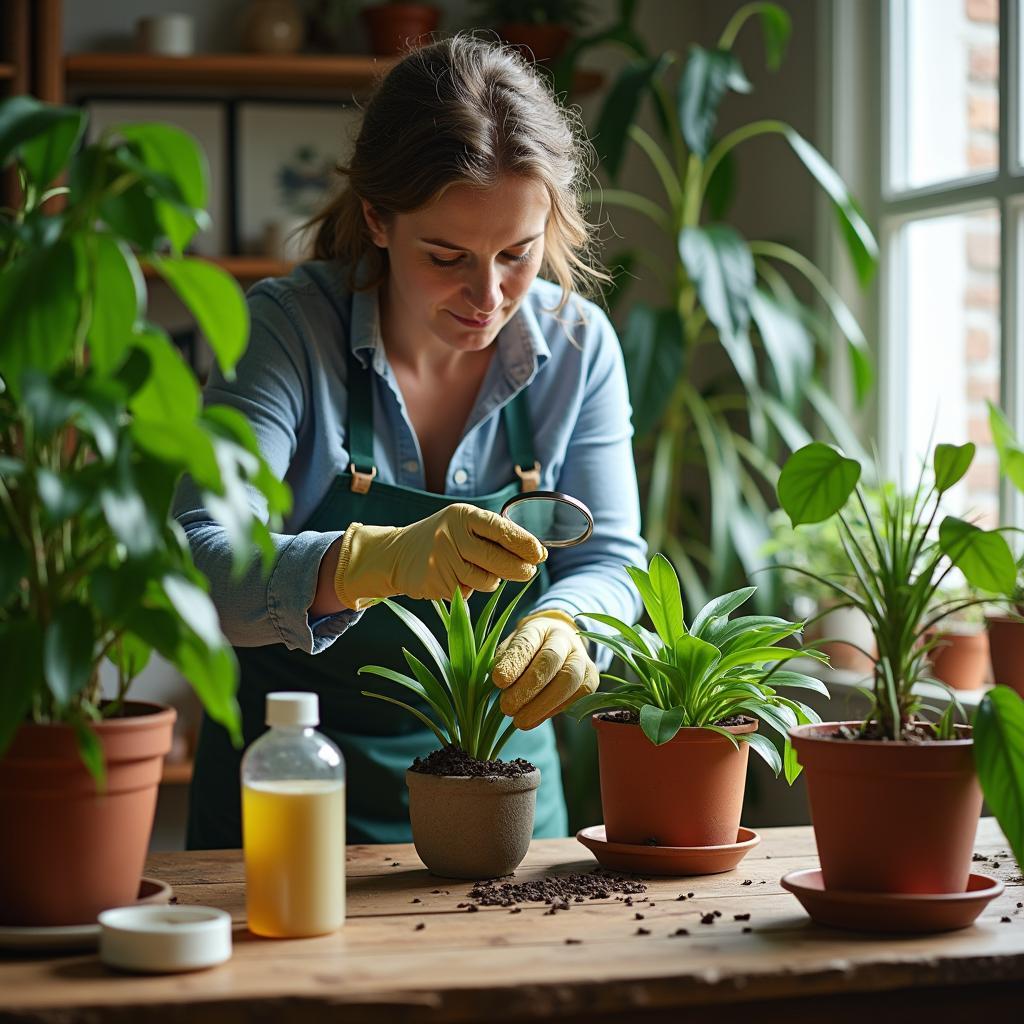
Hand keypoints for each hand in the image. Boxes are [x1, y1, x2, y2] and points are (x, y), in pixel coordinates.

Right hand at [334, 502, 545, 609]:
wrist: (396, 554)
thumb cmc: (443, 537)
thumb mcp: (463, 524)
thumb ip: (494, 534)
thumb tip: (535, 552)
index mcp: (463, 515)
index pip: (500, 528)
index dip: (524, 543)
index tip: (540, 554)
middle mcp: (451, 535)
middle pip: (496, 558)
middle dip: (519, 568)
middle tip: (529, 572)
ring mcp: (441, 560)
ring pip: (485, 580)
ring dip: (492, 581)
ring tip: (483, 572)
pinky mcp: (435, 582)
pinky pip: (467, 592)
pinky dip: (470, 589)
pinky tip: (459, 578)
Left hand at [491, 610, 598, 729]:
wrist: (558, 644)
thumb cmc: (527, 651)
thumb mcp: (510, 650)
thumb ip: (505, 662)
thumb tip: (500, 683)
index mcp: (539, 627)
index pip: (528, 642)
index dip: (514, 662)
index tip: (498, 681)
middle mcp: (564, 638)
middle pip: (551, 659)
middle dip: (528, 686)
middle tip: (507, 707)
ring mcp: (581, 656)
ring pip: (569, 679)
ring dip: (543, 704)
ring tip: (520, 721)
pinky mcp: (592, 676)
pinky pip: (579, 694)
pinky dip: (555, 709)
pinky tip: (536, 718)